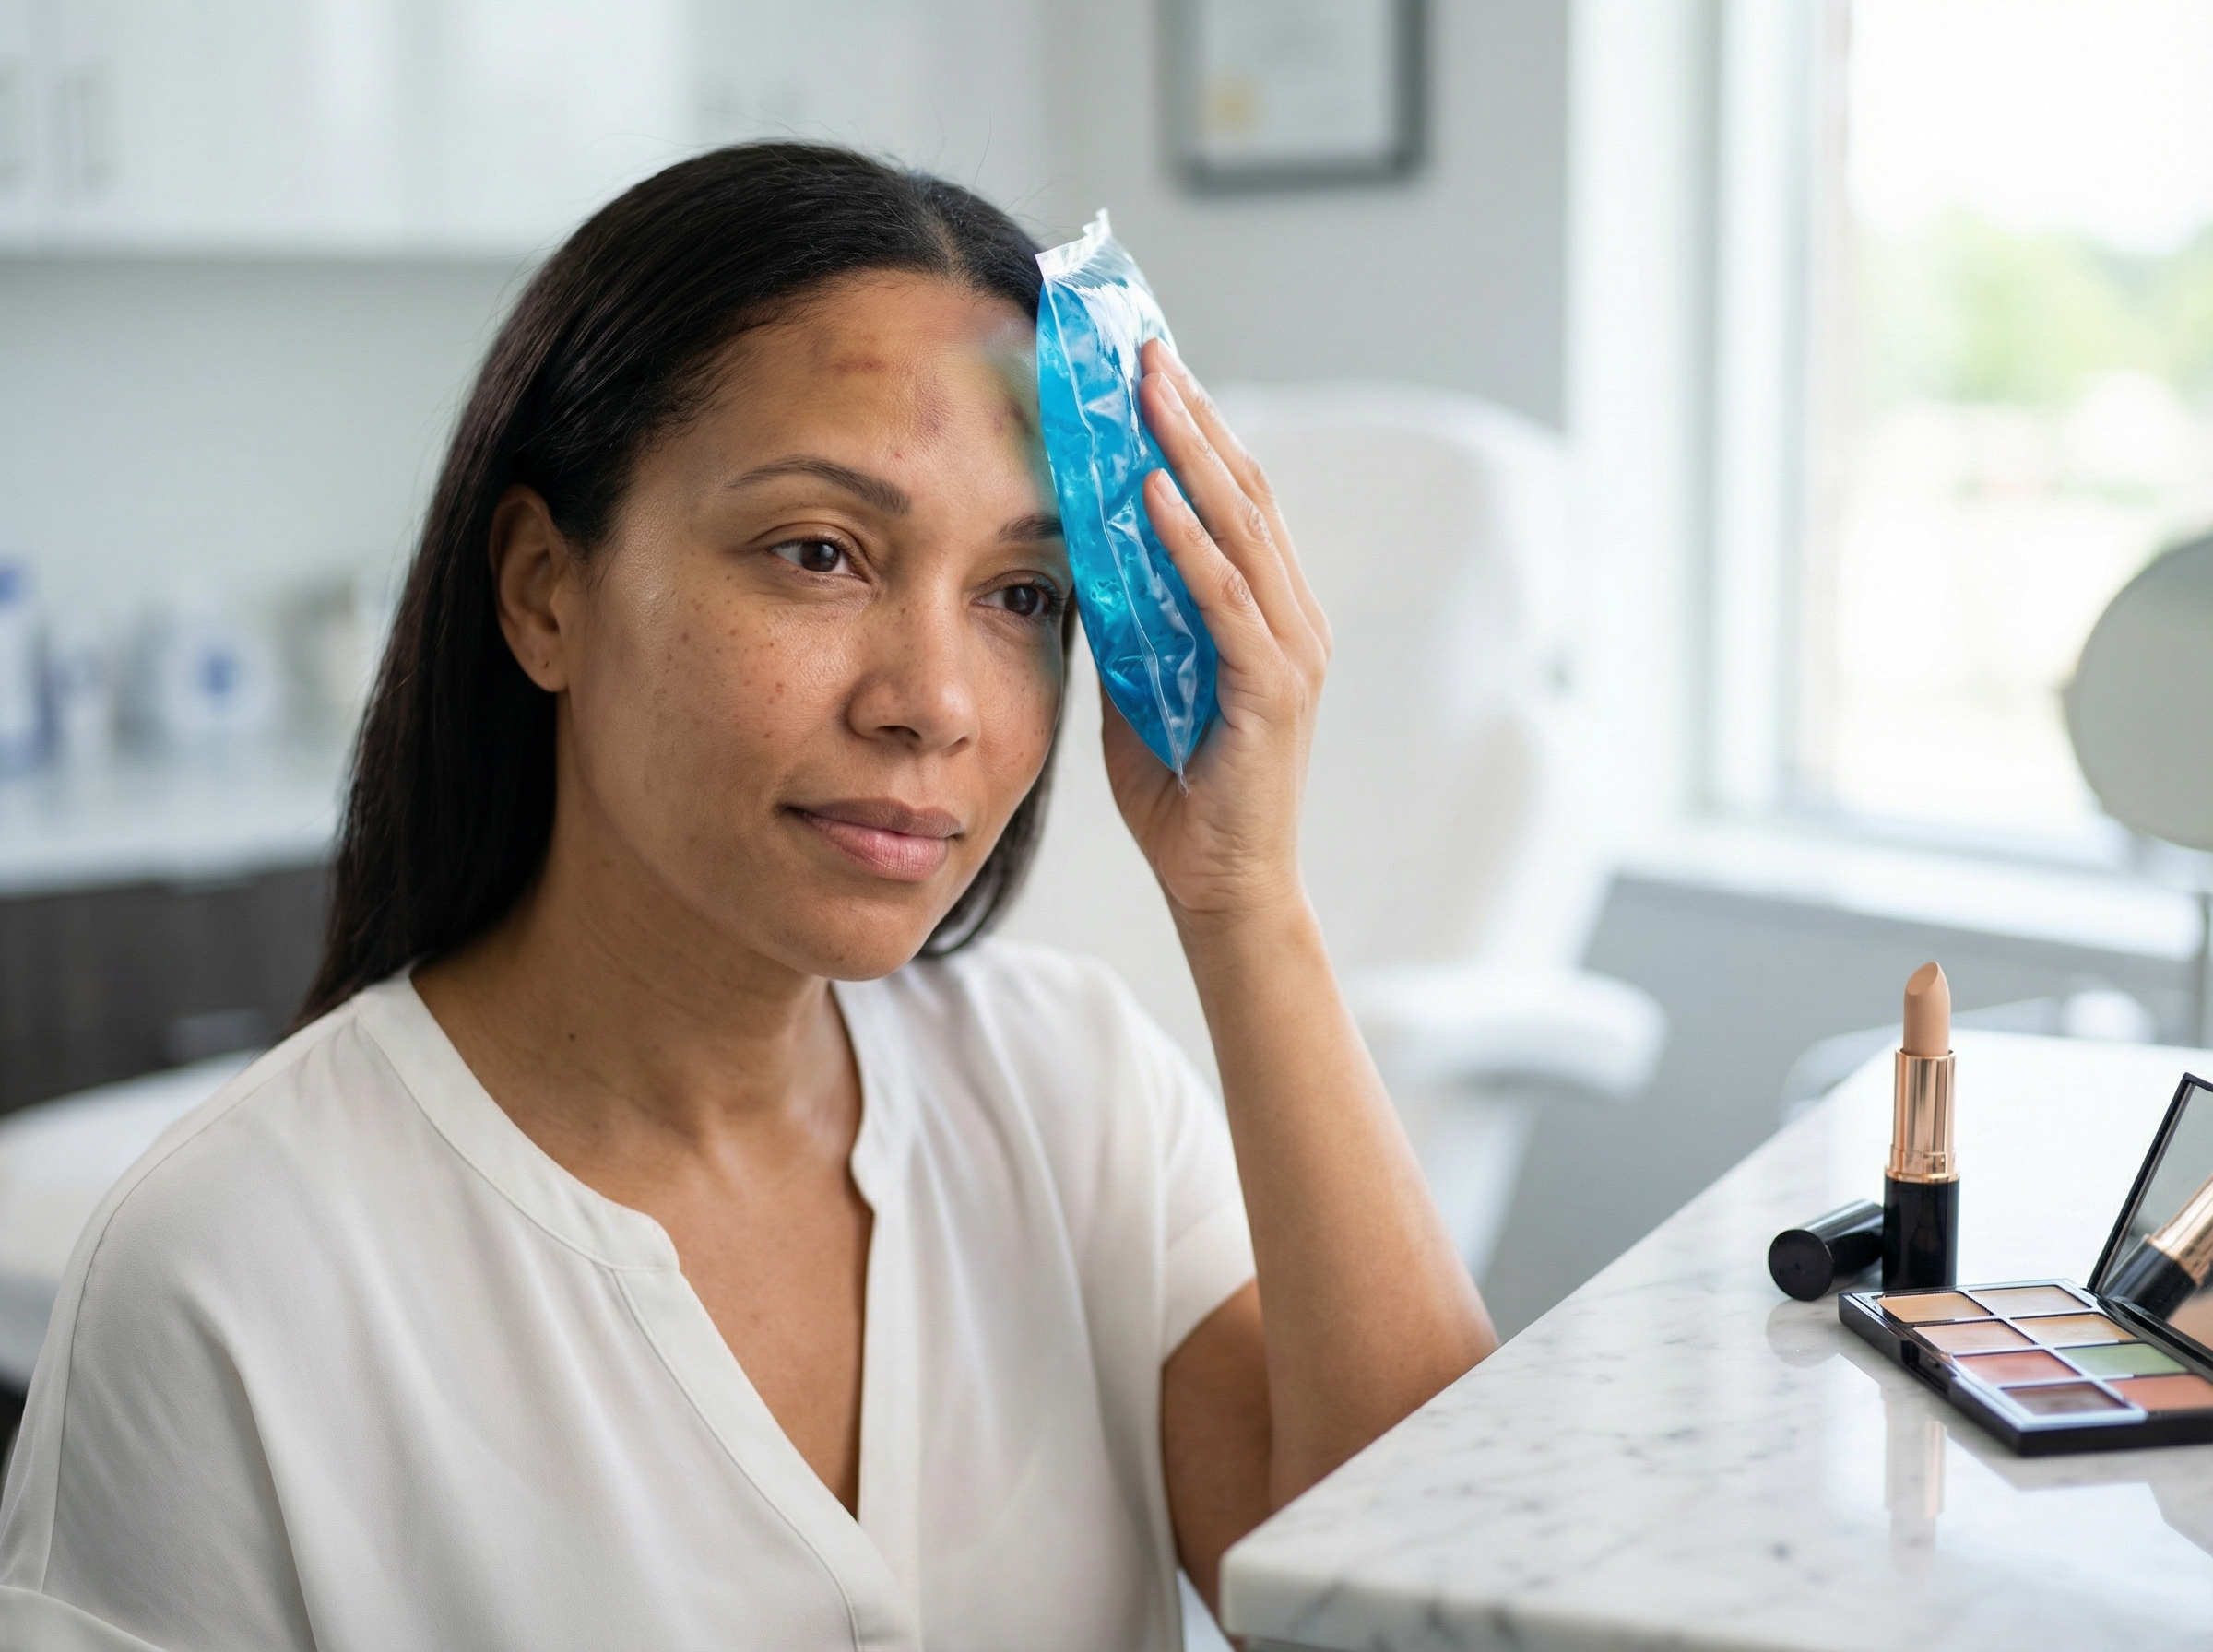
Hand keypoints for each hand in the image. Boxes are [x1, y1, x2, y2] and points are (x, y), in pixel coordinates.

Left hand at [1101, 340, 1332, 931]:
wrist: (1221, 887)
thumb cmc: (1181, 791)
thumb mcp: (1139, 683)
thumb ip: (1127, 619)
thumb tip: (1079, 549)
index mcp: (1267, 611)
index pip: (1234, 499)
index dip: (1195, 429)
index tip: (1148, 369)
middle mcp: (1291, 618)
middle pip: (1244, 491)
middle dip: (1192, 415)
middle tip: (1144, 350)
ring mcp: (1290, 651)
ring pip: (1242, 528)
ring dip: (1191, 453)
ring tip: (1148, 391)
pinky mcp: (1272, 691)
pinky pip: (1226, 600)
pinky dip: (1188, 543)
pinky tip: (1151, 493)